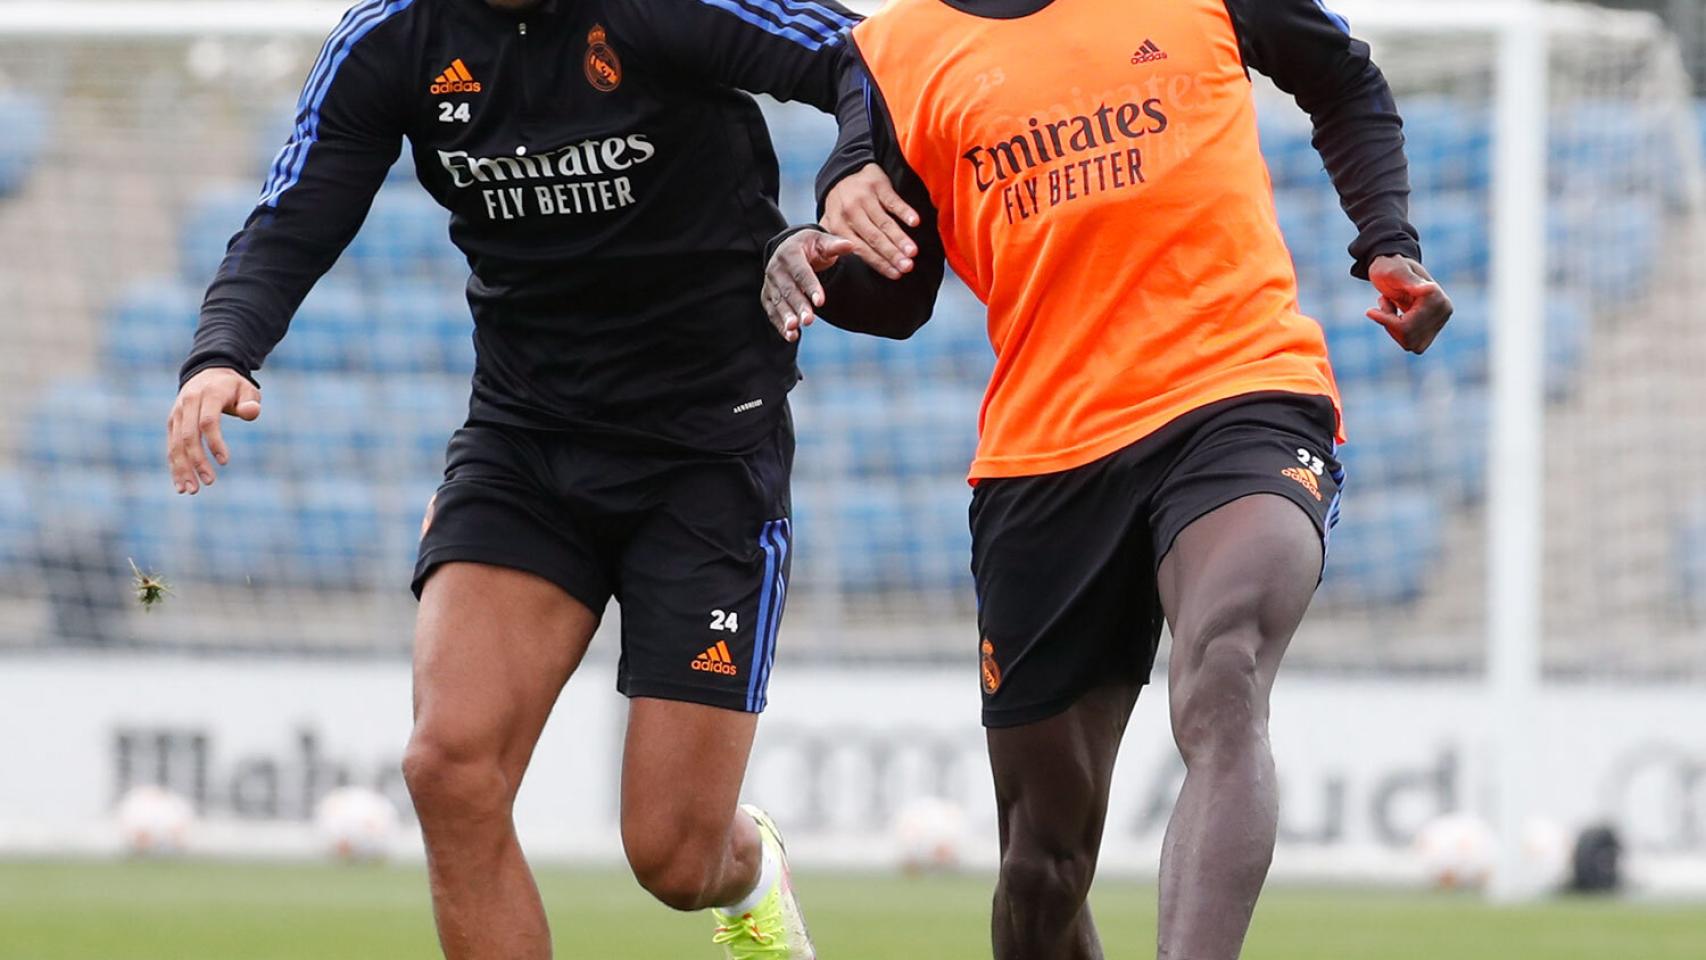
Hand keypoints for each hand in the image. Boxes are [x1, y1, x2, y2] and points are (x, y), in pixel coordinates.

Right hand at [167, 367, 261, 493]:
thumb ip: (251, 402)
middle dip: (197, 461)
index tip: (224, 462)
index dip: (215, 442)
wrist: (208, 372)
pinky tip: (181, 484)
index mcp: (208, 395)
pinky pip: (171, 446)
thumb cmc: (233, 387)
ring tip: (192, 490)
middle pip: (188, 436)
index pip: (207, 422)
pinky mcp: (172, 422)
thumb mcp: (247, 390)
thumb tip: (251, 412)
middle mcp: (187, 403)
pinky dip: (175, 465)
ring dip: (182, 468)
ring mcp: (177, 413)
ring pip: (175, 444)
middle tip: (209, 482)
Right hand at [762, 229, 854, 341]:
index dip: (810, 286)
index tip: (821, 302)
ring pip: (779, 303)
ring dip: (786, 317)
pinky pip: (772, 312)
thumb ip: (835, 246)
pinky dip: (780, 325)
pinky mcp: (768, 297)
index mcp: (790, 253)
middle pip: (788, 290)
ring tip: (795, 329)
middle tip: (809, 320)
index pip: (800, 272)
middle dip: (798, 306)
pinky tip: (792, 336)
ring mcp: (770, 284)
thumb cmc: (811, 247)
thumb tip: (850, 246)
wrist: (790, 250)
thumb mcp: (822, 242)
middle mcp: (776, 268)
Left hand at [821, 163, 919, 279]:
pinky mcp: (877, 184)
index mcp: (838, 226)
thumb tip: (839, 268)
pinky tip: (915, 222)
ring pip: (884, 222)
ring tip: (913, 252)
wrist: (843, 172)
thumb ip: (834, 244)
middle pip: (874, 238)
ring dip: (900, 238)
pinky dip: (904, 211)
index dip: (879, 263)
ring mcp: (863, 197)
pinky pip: (892, 200)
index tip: (896, 275)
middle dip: (892, 254)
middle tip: (907, 267)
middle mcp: (850, 212)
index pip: (861, 249)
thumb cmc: (842, 207)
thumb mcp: (831, 224)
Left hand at [1367, 254, 1452, 353]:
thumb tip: (1428, 289)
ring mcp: (1439, 321)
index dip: (1387, 321)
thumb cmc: (1391, 266)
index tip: (1370, 311)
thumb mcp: (1395, 271)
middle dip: (1390, 324)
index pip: (1408, 326)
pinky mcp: (1431, 329)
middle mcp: (1443, 311)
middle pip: (1409, 337)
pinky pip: (1411, 343)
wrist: (1392, 267)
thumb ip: (1409, 281)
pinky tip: (1395, 314)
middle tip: (1383, 303)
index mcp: (1437, 298)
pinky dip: (1397, 332)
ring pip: (1410, 343)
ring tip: (1389, 305)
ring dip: (1393, 328)